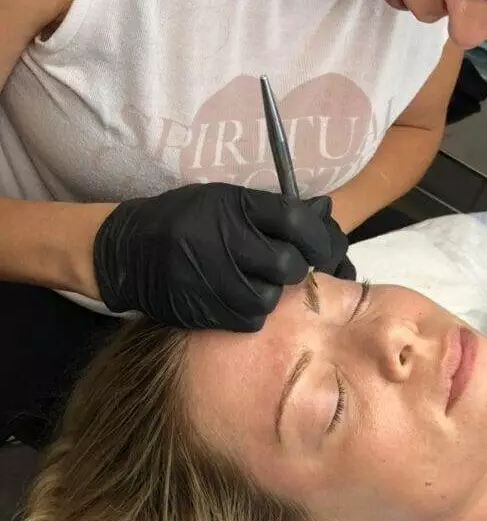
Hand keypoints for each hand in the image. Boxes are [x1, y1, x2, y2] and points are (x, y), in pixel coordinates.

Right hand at [92, 184, 349, 329]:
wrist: (128, 251)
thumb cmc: (185, 220)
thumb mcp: (225, 200)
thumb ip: (272, 210)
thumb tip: (324, 210)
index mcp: (234, 207)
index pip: (296, 220)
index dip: (318, 236)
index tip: (321, 245)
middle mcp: (225, 241)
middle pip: (289, 264)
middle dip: (296, 268)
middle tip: (288, 267)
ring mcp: (213, 278)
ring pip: (271, 297)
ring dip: (272, 292)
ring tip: (257, 281)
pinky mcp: (204, 310)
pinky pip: (250, 319)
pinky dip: (251, 311)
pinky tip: (238, 297)